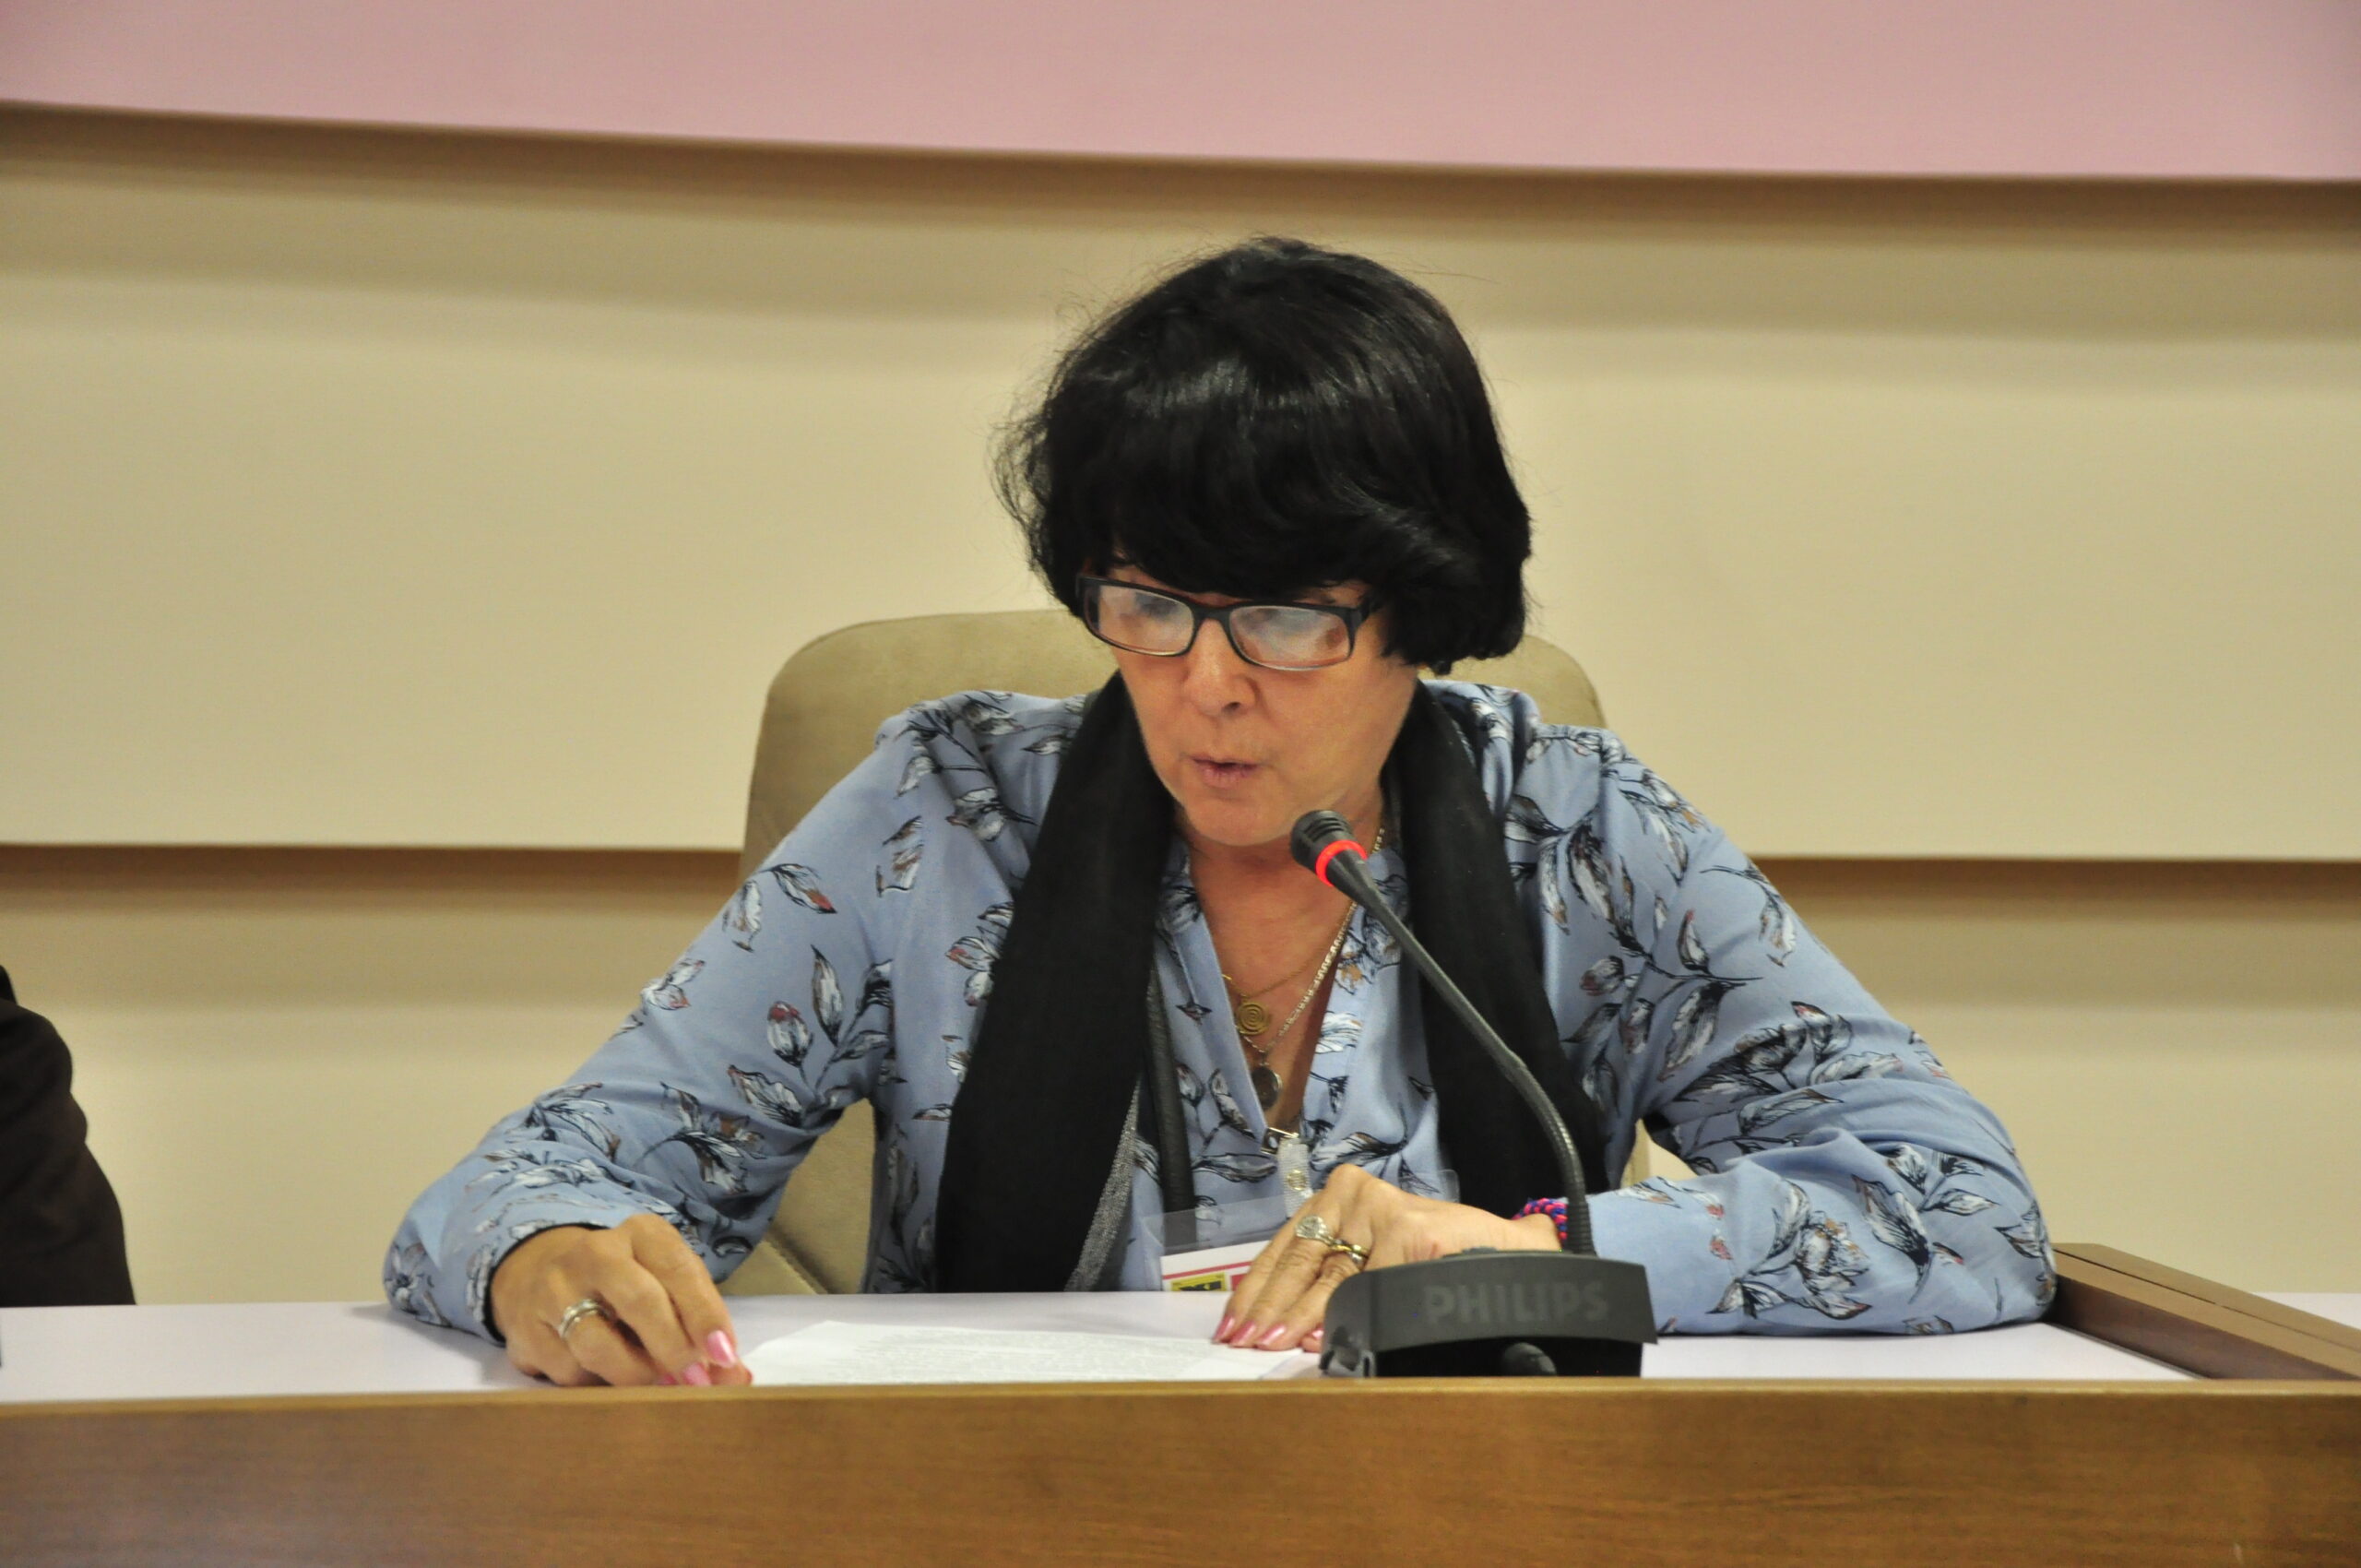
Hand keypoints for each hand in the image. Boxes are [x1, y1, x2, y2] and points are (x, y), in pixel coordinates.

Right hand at [488, 1215, 752, 1387]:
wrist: (540, 1271)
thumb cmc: (626, 1280)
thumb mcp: (665, 1281)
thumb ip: (699, 1321)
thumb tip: (735, 1376)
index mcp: (641, 1234)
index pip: (678, 1270)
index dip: (705, 1315)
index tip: (725, 1356)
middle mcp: (595, 1253)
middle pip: (640, 1303)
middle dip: (673, 1349)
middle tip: (695, 1383)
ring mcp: (553, 1290)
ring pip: (598, 1345)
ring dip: (635, 1376)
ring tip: (654, 1385)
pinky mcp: (525, 1329)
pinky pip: (568, 1371)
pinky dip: (596, 1383)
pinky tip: (606, 1375)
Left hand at [1217, 1165, 1560, 1352]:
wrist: (1512, 1255)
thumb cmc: (1440, 1256)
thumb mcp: (1374, 1256)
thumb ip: (1332, 1276)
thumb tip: (1280, 1324)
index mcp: (1343, 1195)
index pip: (1286, 1245)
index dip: (1257, 1288)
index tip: (1234, 1323)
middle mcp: (1359, 1195)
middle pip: (1300, 1260)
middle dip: (1269, 1308)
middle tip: (1244, 1342)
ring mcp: (1386, 1212)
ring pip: (1329, 1277)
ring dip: (1297, 1319)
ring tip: (1271, 1346)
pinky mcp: (1413, 1233)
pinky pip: (1368, 1287)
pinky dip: (1342, 1317)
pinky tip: (1320, 1339)